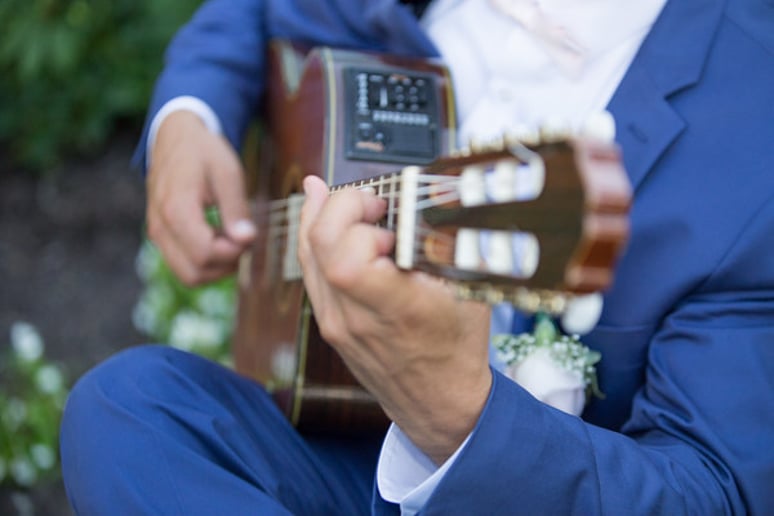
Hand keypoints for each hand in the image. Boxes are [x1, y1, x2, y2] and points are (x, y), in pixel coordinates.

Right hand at [146, 111, 255, 284]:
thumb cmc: (204, 153)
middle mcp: (161, 226)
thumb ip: (236, 208)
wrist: (176, 138)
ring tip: (232, 238)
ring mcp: (157, 234)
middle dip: (226, 264)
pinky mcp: (161, 237)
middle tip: (242, 238)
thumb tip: (246, 240)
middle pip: (195, 272)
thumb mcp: (228, 173)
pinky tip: (219, 238)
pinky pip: (183, 266)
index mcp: (176, 208)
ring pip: (188, 275)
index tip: (249, 233)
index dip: (234, 251)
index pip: (205, 253)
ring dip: (217, 267)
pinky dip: (206, 262)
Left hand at [298, 175, 492, 463]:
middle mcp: (354, 318)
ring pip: (307, 255)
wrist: (437, 402)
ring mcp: (335, 323)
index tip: (385, 212)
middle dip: (341, 207)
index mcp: (394, 309)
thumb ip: (445, 244)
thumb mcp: (468, 292)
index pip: (345, 257)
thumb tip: (427, 198)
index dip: (357, 220)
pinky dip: (316, 239)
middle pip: (318, 246)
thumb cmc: (457, 347)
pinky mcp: (329, 324)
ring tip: (344, 198)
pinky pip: (311, 272)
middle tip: (373, 203)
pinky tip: (321, 215)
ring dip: (322, 217)